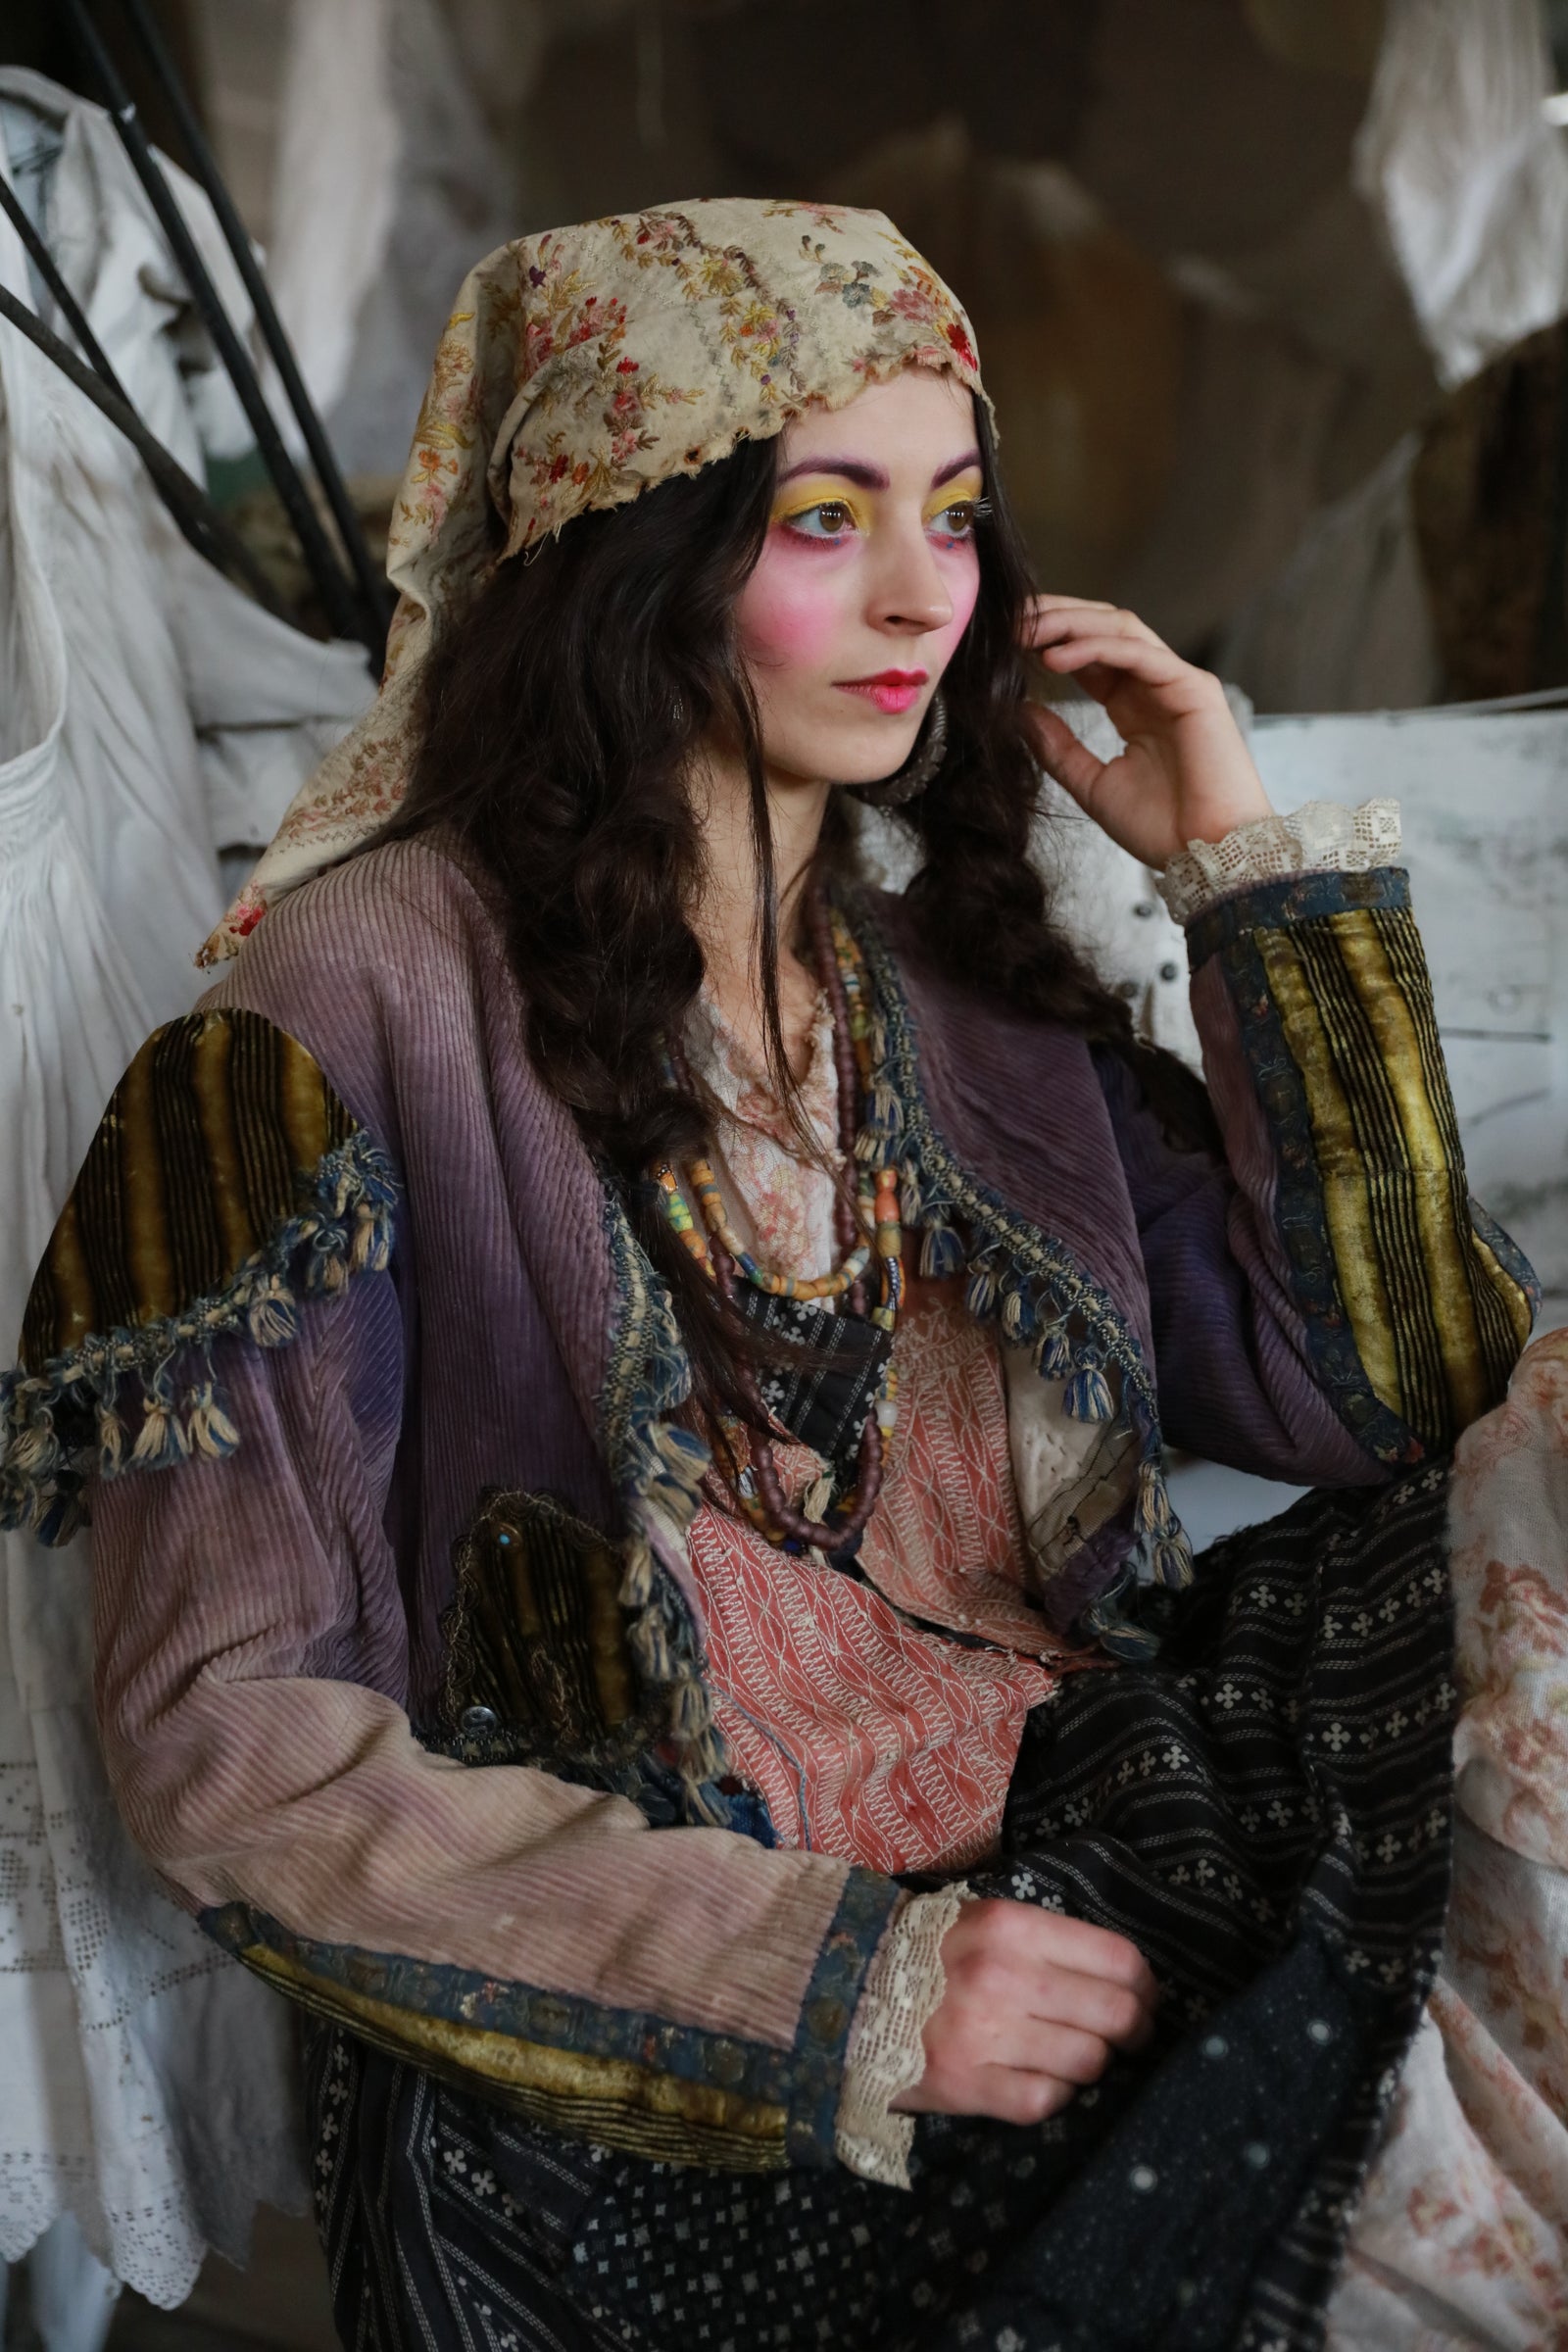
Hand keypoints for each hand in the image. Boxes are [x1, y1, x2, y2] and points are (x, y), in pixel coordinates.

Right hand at [893, 1899, 1158, 2125]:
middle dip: (1134, 2032)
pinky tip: (1042, 2080)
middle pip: (1116, 2015)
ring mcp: (985, 2033)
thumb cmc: (930, 1952)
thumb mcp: (986, 1921)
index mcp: (1013, 1926)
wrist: (847, 1990)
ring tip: (1077, 2057)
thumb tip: (1124, 1976)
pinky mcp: (966, 2084)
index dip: (1145, 1986)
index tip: (1143, 1998)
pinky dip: (1056, 2095)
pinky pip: (1045, 2100)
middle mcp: (1004, 1976)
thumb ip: (1048, 1941)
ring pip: (1087, 2061)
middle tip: (1128, 2039)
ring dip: (1093, 2064)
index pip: (1118, 1959)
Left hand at [1020, 595, 1271, 869]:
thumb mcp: (1091, 783)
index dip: (1047, 639)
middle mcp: (1156, 686)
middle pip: (1103, 628)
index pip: (1088, 652)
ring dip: (1071, 625)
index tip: (1003, 640)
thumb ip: (1056, 747)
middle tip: (1009, 620)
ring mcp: (1178, 683)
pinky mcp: (1195, 689)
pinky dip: (1097, 648)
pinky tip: (1057, 657)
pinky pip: (1140, 654)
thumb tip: (1018, 712)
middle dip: (1056, 618)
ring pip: (1121, 630)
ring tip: (1027, 631)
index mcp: (1133, 705)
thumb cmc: (1160, 828)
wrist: (1206, 857)